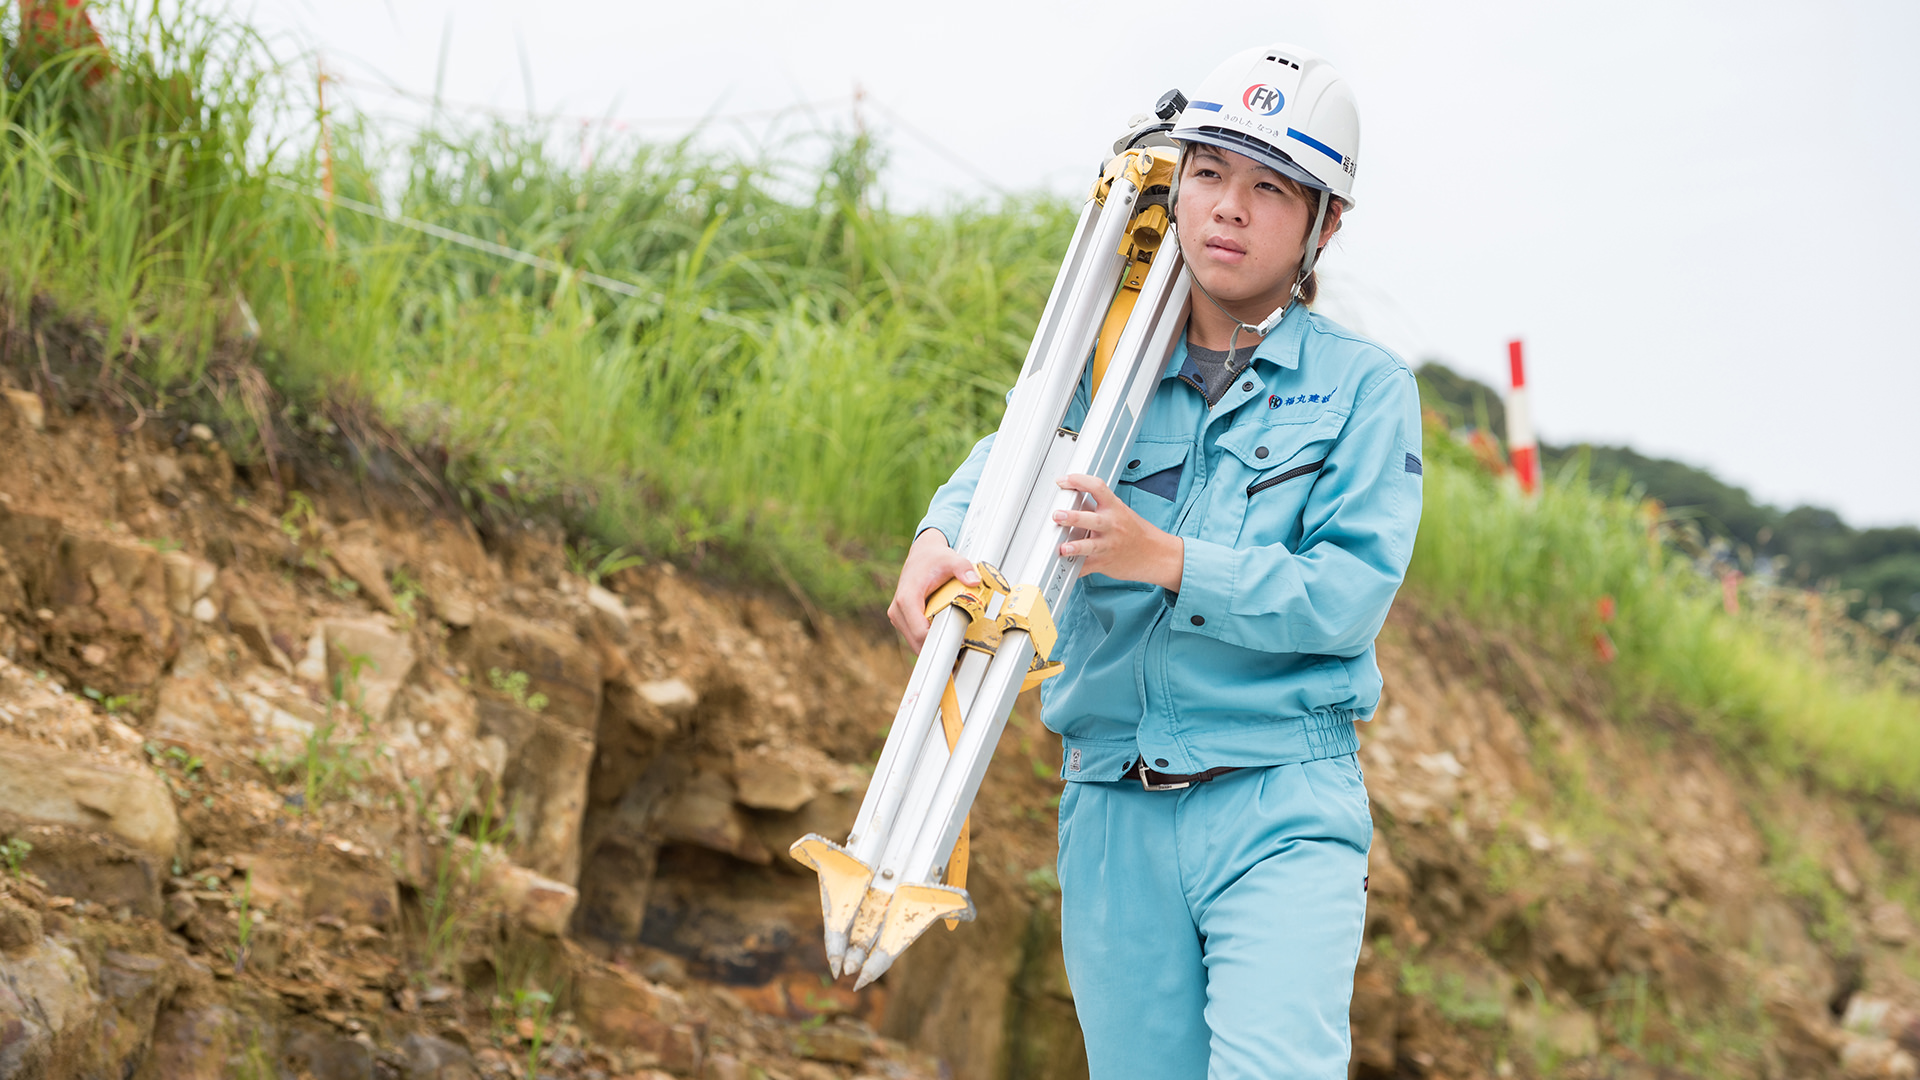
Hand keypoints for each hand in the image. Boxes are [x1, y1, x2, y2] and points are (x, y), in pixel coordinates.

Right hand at [888, 529, 980, 652]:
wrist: (922, 554)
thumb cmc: (934, 559)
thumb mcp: (951, 559)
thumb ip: (963, 568)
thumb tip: (974, 580)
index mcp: (907, 598)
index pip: (919, 632)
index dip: (939, 641)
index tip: (957, 643)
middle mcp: (897, 610)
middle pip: (917, 642)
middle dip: (938, 647)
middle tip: (959, 649)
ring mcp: (898, 617)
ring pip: (915, 643)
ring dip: (933, 645)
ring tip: (953, 643)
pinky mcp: (902, 620)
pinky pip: (915, 638)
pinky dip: (928, 641)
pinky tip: (943, 636)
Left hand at [1052, 474, 1183, 590]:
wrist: (1156, 555)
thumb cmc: (1135, 531)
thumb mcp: (1120, 511)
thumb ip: (1100, 505)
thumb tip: (1073, 495)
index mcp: (1114, 508)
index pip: (1097, 488)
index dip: (1079, 481)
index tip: (1063, 480)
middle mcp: (1112, 526)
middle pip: (1092, 519)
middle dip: (1073, 517)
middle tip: (1057, 515)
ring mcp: (1108, 545)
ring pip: (1090, 546)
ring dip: (1075, 547)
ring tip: (1063, 548)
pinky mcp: (1104, 562)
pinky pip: (1086, 567)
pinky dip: (1074, 569)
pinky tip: (1063, 568)